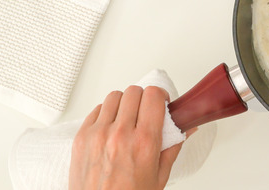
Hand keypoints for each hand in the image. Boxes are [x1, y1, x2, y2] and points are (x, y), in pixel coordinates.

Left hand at [69, 86, 187, 189]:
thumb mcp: (159, 176)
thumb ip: (173, 146)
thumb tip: (187, 128)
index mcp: (144, 142)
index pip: (152, 96)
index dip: (159, 96)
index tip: (160, 103)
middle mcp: (120, 134)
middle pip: (134, 91)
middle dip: (143, 99)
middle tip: (146, 112)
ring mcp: (98, 134)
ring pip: (114, 96)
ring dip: (124, 103)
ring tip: (127, 118)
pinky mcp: (81, 138)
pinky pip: (96, 110)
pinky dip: (106, 114)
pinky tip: (111, 127)